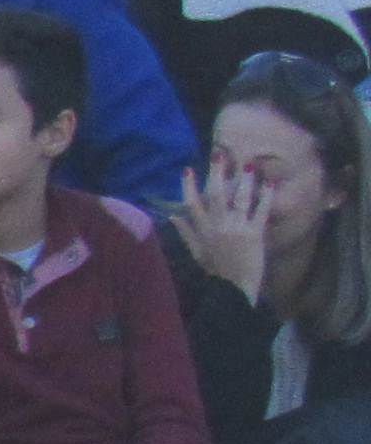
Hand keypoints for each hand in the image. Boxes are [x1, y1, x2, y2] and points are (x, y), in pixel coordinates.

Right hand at [176, 162, 275, 291]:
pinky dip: (266, 197)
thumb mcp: (196, 252)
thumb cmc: (216, 271)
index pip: (192, 204)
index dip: (189, 187)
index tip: (188, 170)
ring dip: (244, 181)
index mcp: (202, 231)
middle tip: (220, 155)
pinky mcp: (255, 234)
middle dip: (217, 174)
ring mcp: (237, 229)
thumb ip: (186, 233)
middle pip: (215, 195)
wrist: (234, 288)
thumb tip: (173, 216)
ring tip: (248, 165)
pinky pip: (261, 211)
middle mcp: (218, 226)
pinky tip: (270, 183)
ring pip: (239, 199)